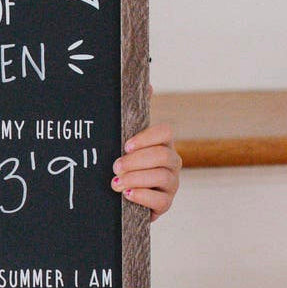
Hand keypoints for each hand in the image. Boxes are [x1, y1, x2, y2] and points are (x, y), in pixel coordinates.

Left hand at [111, 90, 180, 222]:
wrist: (120, 194)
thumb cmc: (124, 162)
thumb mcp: (124, 138)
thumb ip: (134, 115)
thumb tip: (148, 83)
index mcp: (162, 143)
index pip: (165, 133)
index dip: (147, 138)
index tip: (126, 144)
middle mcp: (171, 162)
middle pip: (163, 156)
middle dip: (136, 161)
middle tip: (115, 166)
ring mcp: (171, 184)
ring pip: (162, 177)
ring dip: (136, 179)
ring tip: (116, 182)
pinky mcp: (165, 204)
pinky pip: (161, 201)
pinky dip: (143, 197)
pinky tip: (128, 195)